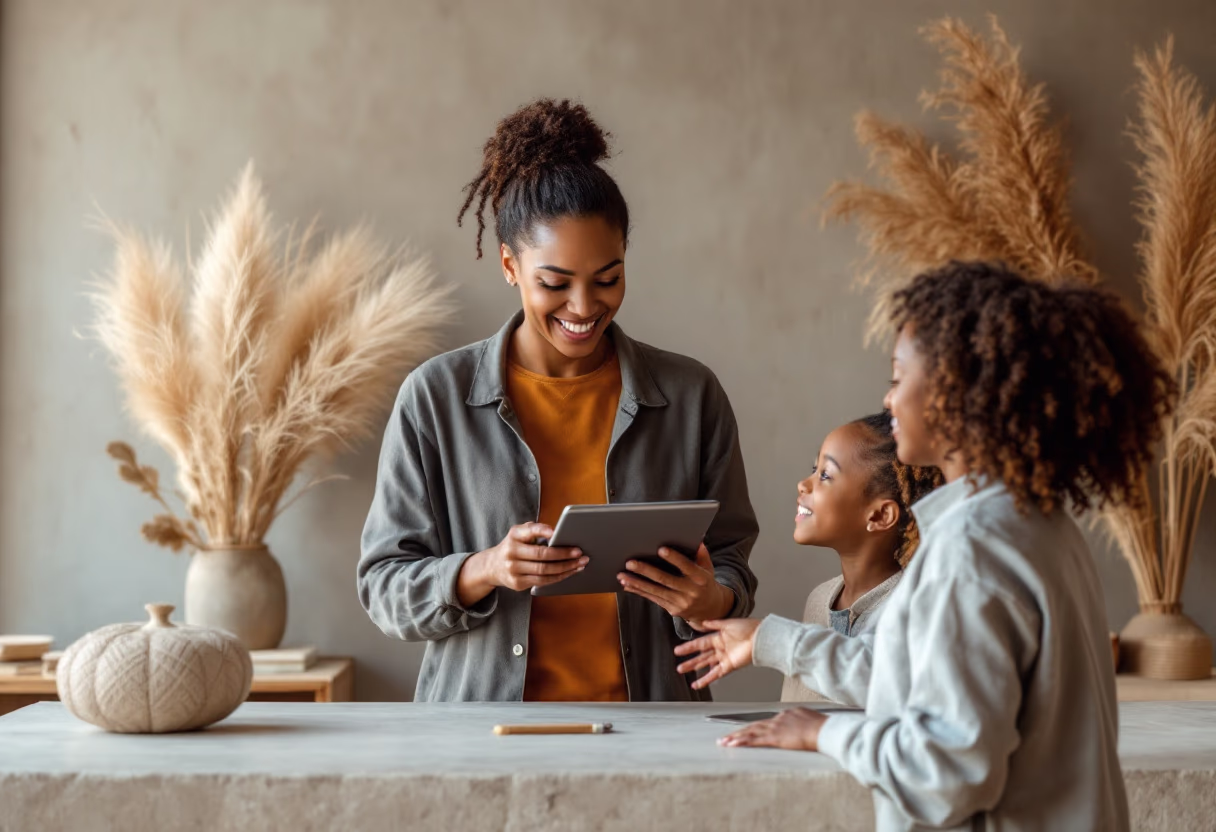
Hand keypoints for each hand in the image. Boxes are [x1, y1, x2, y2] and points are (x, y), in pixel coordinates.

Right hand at [456, 523, 586, 604]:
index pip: (529, 530)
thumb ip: (534, 530)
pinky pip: (542, 581)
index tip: (557, 532)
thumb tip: (557, 533)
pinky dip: (558, 577)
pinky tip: (569, 572)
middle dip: (564, 554)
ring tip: (580, 564)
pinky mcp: (518, 583)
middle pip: (542, 555)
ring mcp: (513, 570)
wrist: (492, 567)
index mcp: (514, 535)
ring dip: (566, 568)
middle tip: (580, 553)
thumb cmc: (513, 546)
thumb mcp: (518, 534)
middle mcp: (511, 552)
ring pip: (544, 571)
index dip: (543, 531)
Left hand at [617, 543, 733, 623]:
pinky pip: (653, 599)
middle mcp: (690, 592)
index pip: (687, 567)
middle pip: (665, 580)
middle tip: (630, 562)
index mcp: (701, 579)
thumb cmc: (705, 583)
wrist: (709, 609)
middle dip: (646, 571)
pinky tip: (627, 585)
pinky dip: (638, 591)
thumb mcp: (708, 568)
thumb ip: (702, 554)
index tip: (661, 549)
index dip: (675, 558)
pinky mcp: (672, 610)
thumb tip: (696, 539)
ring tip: (622, 575)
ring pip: (655, 591)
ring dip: (637, 583)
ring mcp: (680, 603)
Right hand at [673, 617, 760, 688]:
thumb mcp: (729, 623)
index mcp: (719, 637)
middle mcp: (720, 648)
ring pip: (706, 665)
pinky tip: (698, 684)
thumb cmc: (748, 628)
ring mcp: (724, 658)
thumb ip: (715, 624)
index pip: (700, 643)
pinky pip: (715, 674)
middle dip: (690, 661)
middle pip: (702, 656)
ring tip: (683, 673)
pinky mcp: (729, 666)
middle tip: (679, 666)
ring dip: (695, 669)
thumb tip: (703, 622)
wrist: (760, 637)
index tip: (678, 650)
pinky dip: (706, 679)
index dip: (689, 647)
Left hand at [718, 707, 826, 750]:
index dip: (754, 727)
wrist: (825, 730)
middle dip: (738, 732)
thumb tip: (803, 726)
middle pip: (754, 725)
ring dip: (735, 738)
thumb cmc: (824, 728)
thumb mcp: (812, 721)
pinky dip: (742, 742)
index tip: (745, 731)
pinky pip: (755, 740)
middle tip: (725, 737)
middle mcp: (778, 718)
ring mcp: (775, 727)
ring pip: (750, 732)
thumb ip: (803, 722)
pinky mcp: (775, 737)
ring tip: (723, 742)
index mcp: (787, 714)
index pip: (766, 722)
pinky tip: (733, 745)